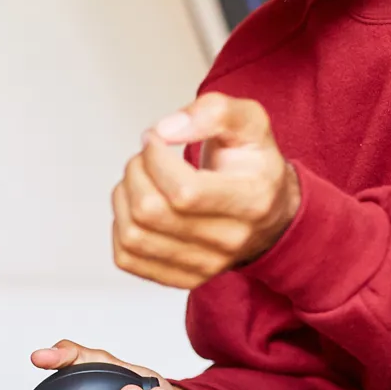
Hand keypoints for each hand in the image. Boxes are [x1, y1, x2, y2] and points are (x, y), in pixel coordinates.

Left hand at [112, 93, 301, 288]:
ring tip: (139, 178)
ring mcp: (207, 265)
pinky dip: (120, 226)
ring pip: (134, 236)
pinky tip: (137, 206)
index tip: (155, 139)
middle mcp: (230, 240)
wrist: (270, 211)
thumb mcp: (251, 122)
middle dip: (135, 172)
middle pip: (152, 212)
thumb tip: (167, 130)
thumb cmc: (254, 165)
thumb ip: (215, 112)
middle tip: (144, 156)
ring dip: (123, 197)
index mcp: (251, 201)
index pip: (185, 192)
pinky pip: (128, 258)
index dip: (155, 159)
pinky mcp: (184, 277)